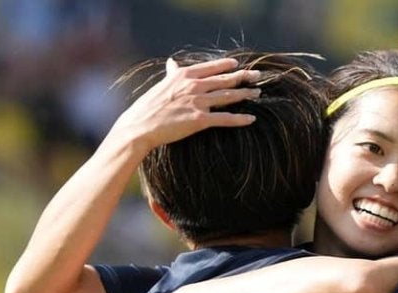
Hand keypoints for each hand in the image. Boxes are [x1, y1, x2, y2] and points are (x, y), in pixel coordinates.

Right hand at [106, 57, 261, 151]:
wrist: (140, 126)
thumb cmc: (148, 107)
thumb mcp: (161, 85)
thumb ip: (172, 73)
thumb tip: (172, 62)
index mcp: (184, 75)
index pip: (210, 67)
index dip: (226, 65)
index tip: (237, 64)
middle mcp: (193, 85)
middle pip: (224, 79)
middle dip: (243, 77)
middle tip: (257, 76)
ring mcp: (198, 102)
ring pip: (229, 96)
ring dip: (245, 94)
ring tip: (258, 93)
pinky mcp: (200, 120)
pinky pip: (225, 118)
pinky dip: (240, 119)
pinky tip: (251, 119)